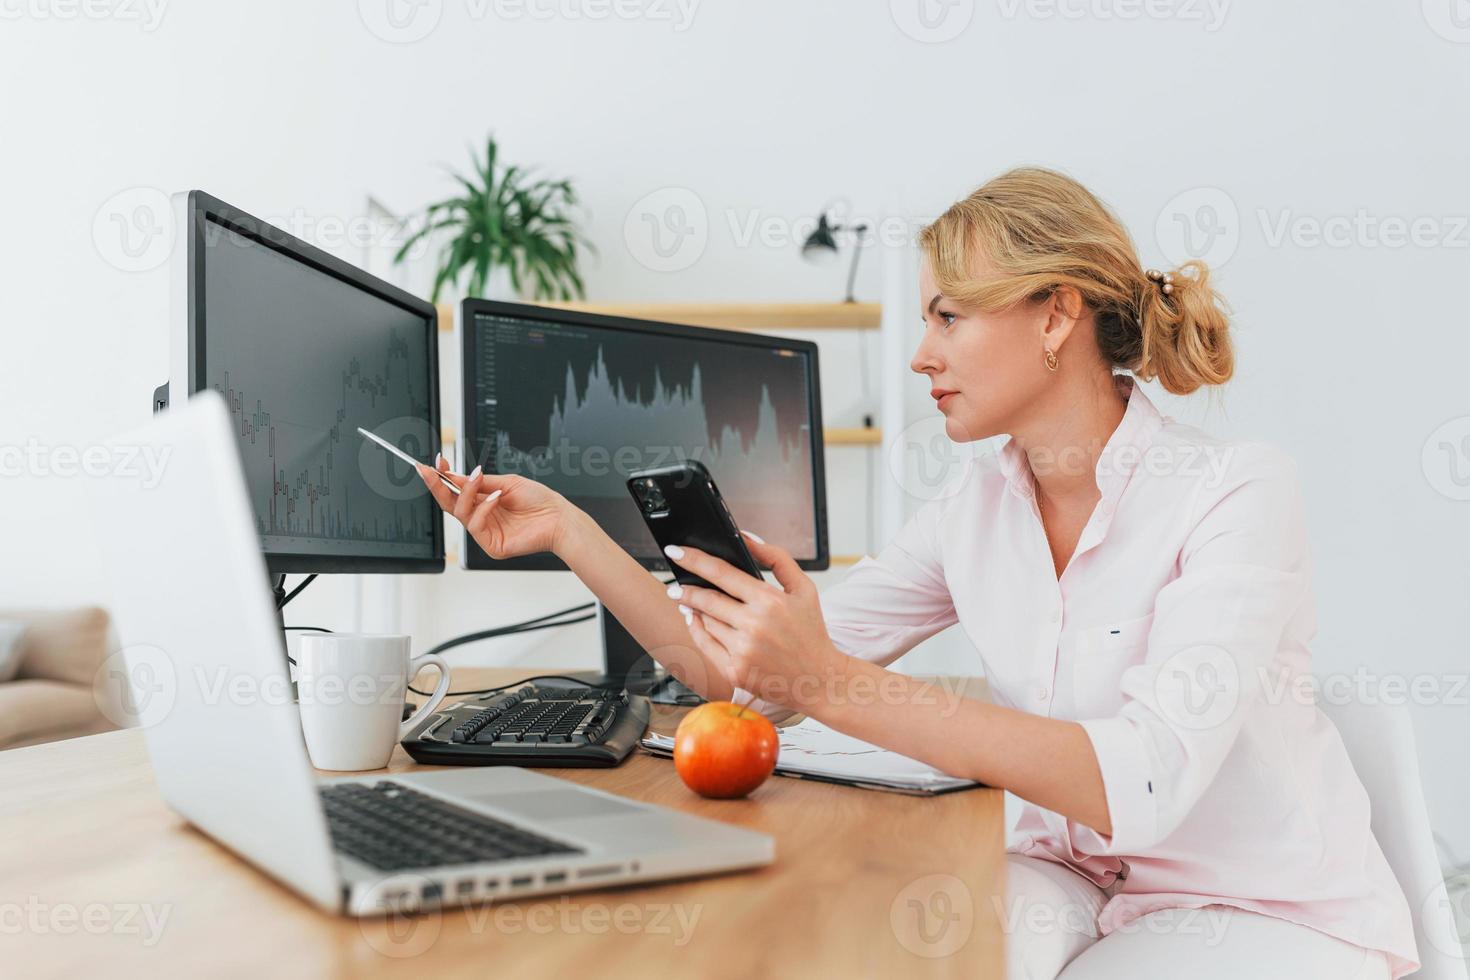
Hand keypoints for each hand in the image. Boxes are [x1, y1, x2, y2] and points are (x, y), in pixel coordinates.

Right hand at [416, 456, 570, 559]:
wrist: (559, 518)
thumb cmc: (539, 501)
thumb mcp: (506, 483)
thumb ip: (480, 482)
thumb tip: (454, 476)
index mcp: (484, 502)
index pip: (456, 492)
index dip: (442, 479)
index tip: (434, 463)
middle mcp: (482, 517)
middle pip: (450, 504)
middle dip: (438, 485)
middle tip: (430, 470)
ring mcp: (485, 532)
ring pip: (460, 512)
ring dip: (466, 492)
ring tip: (478, 479)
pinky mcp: (491, 545)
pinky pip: (476, 525)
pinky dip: (483, 508)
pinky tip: (496, 498)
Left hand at [663, 532, 846, 710]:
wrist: (819, 680)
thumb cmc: (811, 633)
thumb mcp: (804, 588)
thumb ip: (776, 558)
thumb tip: (746, 538)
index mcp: (770, 601)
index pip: (722, 573)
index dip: (694, 560)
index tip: (676, 551)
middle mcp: (754, 626)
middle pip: (706, 599)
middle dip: (684, 589)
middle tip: (673, 583)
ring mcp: (742, 650)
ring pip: (705, 621)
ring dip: (693, 609)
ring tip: (688, 602)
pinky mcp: (734, 671)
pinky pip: (705, 644)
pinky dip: (697, 630)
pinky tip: (696, 620)